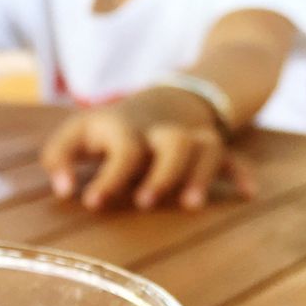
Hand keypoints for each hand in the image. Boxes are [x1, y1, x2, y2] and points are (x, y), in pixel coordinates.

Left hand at [41, 87, 255, 211]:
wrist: (165, 99)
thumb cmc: (110, 130)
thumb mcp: (78, 133)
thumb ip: (59, 157)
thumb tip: (64, 191)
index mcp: (128, 129)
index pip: (123, 148)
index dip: (109, 176)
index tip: (92, 203)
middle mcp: (163, 133)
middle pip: (175, 142)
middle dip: (163, 174)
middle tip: (144, 203)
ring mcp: (191, 138)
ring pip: (209, 147)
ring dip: (202, 175)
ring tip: (190, 206)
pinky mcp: (211, 149)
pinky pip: (233, 158)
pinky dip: (241, 174)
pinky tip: (246, 195)